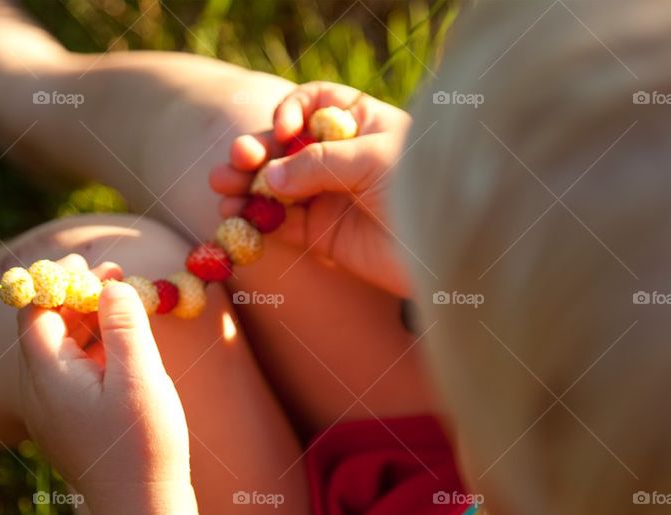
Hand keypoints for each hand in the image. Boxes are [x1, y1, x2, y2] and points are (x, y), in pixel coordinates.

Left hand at [16, 255, 191, 514]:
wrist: (140, 509)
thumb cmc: (142, 444)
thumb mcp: (140, 377)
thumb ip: (123, 325)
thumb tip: (110, 283)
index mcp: (46, 375)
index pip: (35, 309)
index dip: (59, 280)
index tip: (94, 265)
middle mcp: (38, 390)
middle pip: (44, 325)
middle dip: (76, 296)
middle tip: (116, 275)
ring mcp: (50, 407)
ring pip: (59, 347)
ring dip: (87, 320)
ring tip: (124, 303)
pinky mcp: (66, 419)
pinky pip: (71, 370)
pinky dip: (92, 347)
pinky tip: (122, 342)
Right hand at [209, 81, 414, 295]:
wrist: (448, 253)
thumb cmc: (422, 191)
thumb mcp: (374, 161)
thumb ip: (319, 163)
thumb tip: (270, 176)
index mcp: (361, 123)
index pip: (314, 104)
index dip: (291, 112)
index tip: (283, 130)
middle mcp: (341, 157)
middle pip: (286, 147)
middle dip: (257, 153)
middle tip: (234, 164)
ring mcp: (330, 197)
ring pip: (277, 187)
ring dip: (247, 188)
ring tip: (222, 191)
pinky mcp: (324, 236)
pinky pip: (282, 225)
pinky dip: (258, 222)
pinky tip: (236, 218)